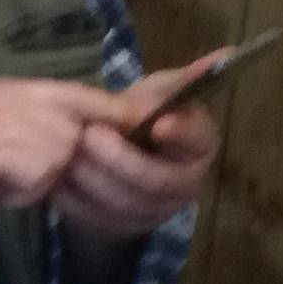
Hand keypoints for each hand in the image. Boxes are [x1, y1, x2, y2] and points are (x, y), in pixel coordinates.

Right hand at [0, 76, 137, 221]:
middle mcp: (12, 93)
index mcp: (10, 87)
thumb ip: (24, 127)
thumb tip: (72, 142)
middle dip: (69, 160)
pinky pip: (38, 176)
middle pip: (80, 127)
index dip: (110, 117)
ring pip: (61, 154)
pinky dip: (19, 194)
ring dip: (38, 181)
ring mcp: (2, 116)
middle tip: (32, 177)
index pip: (82, 95)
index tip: (127, 137)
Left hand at [55, 76, 216, 240]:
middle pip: (156, 180)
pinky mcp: (121, 228)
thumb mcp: (158, 93)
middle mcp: (184, 184)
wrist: (110, 158)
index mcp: (198, 145)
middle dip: (119, 159)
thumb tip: (225, 55)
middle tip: (88, 134)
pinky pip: (97, 220)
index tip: (157, 124)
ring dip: (91, 179)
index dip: (179, 134)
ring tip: (68, 153)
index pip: (196, 141)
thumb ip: (181, 80)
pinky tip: (56, 178)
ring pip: (124, 204)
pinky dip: (73, 199)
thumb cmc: (139, 118)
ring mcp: (153, 212)